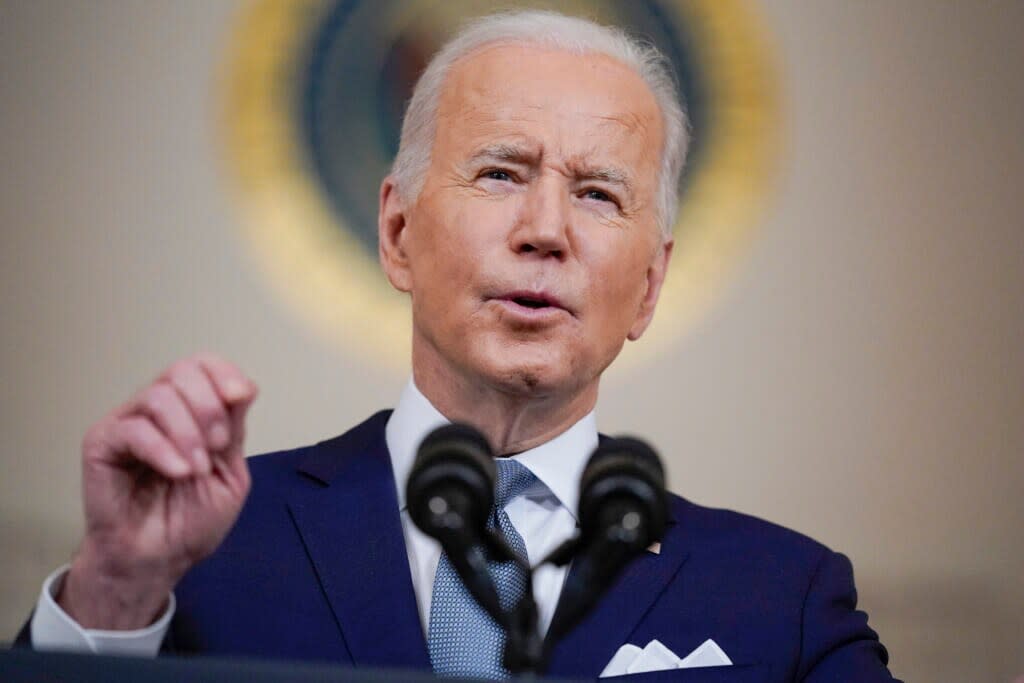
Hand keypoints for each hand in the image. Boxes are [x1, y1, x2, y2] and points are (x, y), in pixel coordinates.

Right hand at [58, 353, 257, 629]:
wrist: (158, 560)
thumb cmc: (190, 520)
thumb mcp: (230, 473)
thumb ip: (234, 431)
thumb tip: (243, 387)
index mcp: (190, 410)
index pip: (203, 365)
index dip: (224, 373)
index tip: (240, 397)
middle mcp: (158, 410)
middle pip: (183, 371)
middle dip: (210, 407)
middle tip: (218, 446)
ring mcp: (128, 423)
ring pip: (159, 396)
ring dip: (188, 433)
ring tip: (196, 469)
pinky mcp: (102, 444)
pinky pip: (134, 429)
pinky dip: (163, 449)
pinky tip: (179, 473)